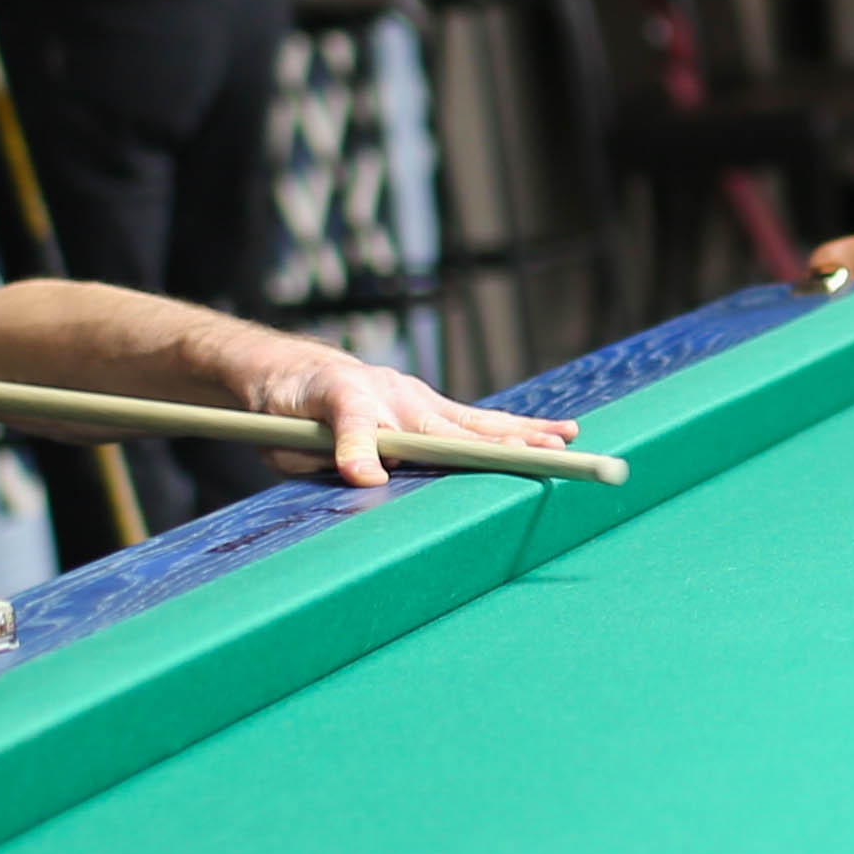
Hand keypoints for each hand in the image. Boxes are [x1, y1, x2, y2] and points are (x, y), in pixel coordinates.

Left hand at [236, 339, 583, 489]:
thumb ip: (330, 452)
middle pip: (452, 428)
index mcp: (348, 401)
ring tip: (566, 440)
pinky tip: (552, 434)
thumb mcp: (288, 438)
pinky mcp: (429, 406)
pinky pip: (476, 421)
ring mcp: (417, 398)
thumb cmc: (290, 410)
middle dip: (498, 445)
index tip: (376, 476)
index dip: (365, 449)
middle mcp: (393, 395)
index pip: (362, 427)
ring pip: (476, 421)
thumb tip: (369, 479)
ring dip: (523, 432)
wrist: (297, 374)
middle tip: (541, 455)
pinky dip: (515, 428)